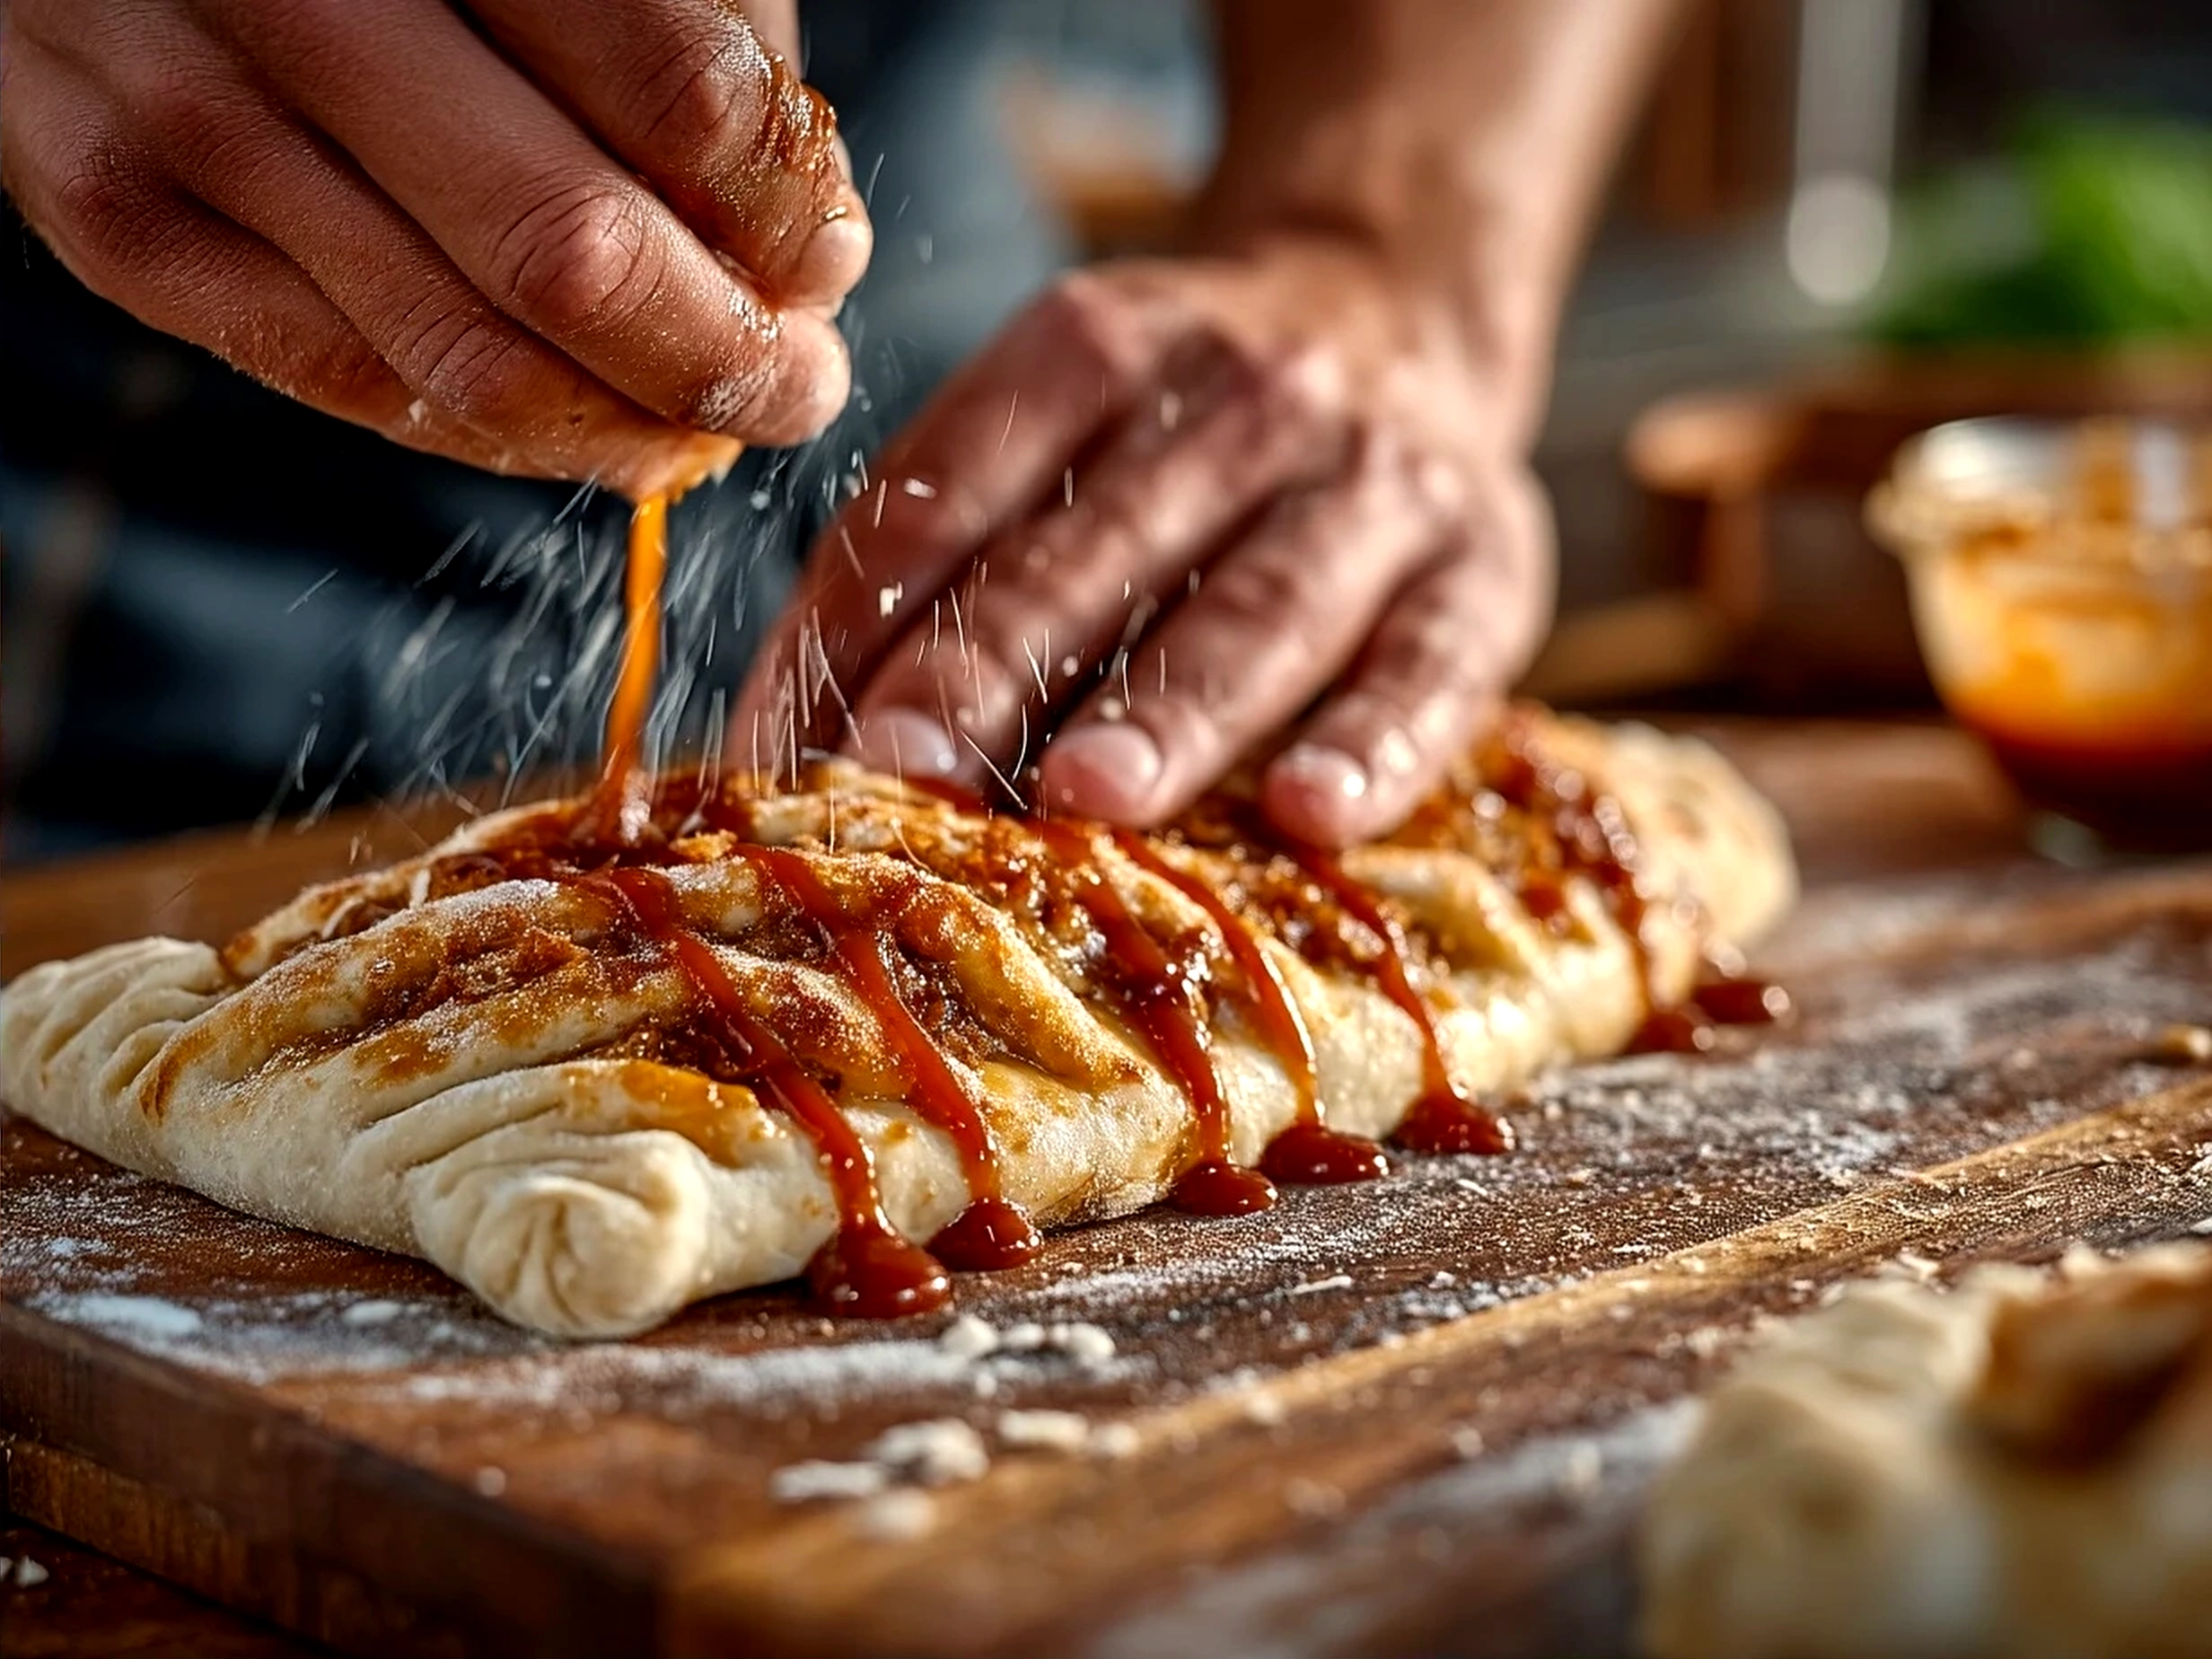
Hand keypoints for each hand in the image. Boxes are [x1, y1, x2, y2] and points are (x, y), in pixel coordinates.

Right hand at [2, 0, 866, 498]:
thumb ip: (689, 54)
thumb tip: (806, 254)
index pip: (681, 98)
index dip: (782, 216)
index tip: (824, 259)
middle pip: (573, 255)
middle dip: (721, 357)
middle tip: (797, 387)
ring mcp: (183, 111)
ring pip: (466, 359)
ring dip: (625, 425)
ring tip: (707, 421)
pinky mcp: (120, 223)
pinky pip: (359, 388)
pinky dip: (501, 433)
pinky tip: (580, 419)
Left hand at [732, 240, 1552, 845]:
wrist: (1399, 305)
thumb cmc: (1174, 429)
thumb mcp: (1057, 423)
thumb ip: (938, 555)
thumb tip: (782, 740)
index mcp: (1094, 346)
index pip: (950, 487)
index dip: (858, 620)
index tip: (786, 751)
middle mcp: (1239, 395)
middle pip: (1094, 550)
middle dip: (992, 667)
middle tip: (907, 774)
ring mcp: (1370, 480)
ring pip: (1257, 604)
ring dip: (1167, 705)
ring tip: (1086, 795)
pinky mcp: (1483, 566)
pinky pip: (1431, 663)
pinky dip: (1374, 740)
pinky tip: (1310, 813)